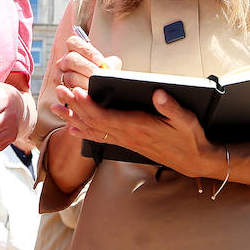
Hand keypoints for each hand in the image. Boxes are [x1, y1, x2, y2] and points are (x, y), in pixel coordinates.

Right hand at [46, 32, 120, 119]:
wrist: (99, 93)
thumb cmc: (102, 75)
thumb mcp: (109, 65)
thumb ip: (110, 63)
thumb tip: (109, 69)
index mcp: (73, 50)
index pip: (74, 42)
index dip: (87, 51)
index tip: (100, 61)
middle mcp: (63, 61)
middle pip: (71, 59)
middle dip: (87, 68)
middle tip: (98, 75)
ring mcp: (59, 76)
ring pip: (68, 77)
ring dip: (83, 82)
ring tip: (95, 87)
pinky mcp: (59, 91)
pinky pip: (66, 93)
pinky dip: (78, 95)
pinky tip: (88, 96)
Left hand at [59, 84, 214, 178]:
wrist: (194, 160)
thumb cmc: (190, 138)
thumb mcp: (187, 120)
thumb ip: (172, 107)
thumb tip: (158, 93)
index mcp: (138, 127)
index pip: (106, 117)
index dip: (88, 105)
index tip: (76, 91)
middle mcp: (127, 135)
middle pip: (93, 121)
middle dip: (75, 105)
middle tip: (59, 90)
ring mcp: (125, 141)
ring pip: (93, 130)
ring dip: (73, 117)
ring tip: (56, 106)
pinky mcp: (126, 143)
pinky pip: (100, 137)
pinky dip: (84, 131)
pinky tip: (72, 127)